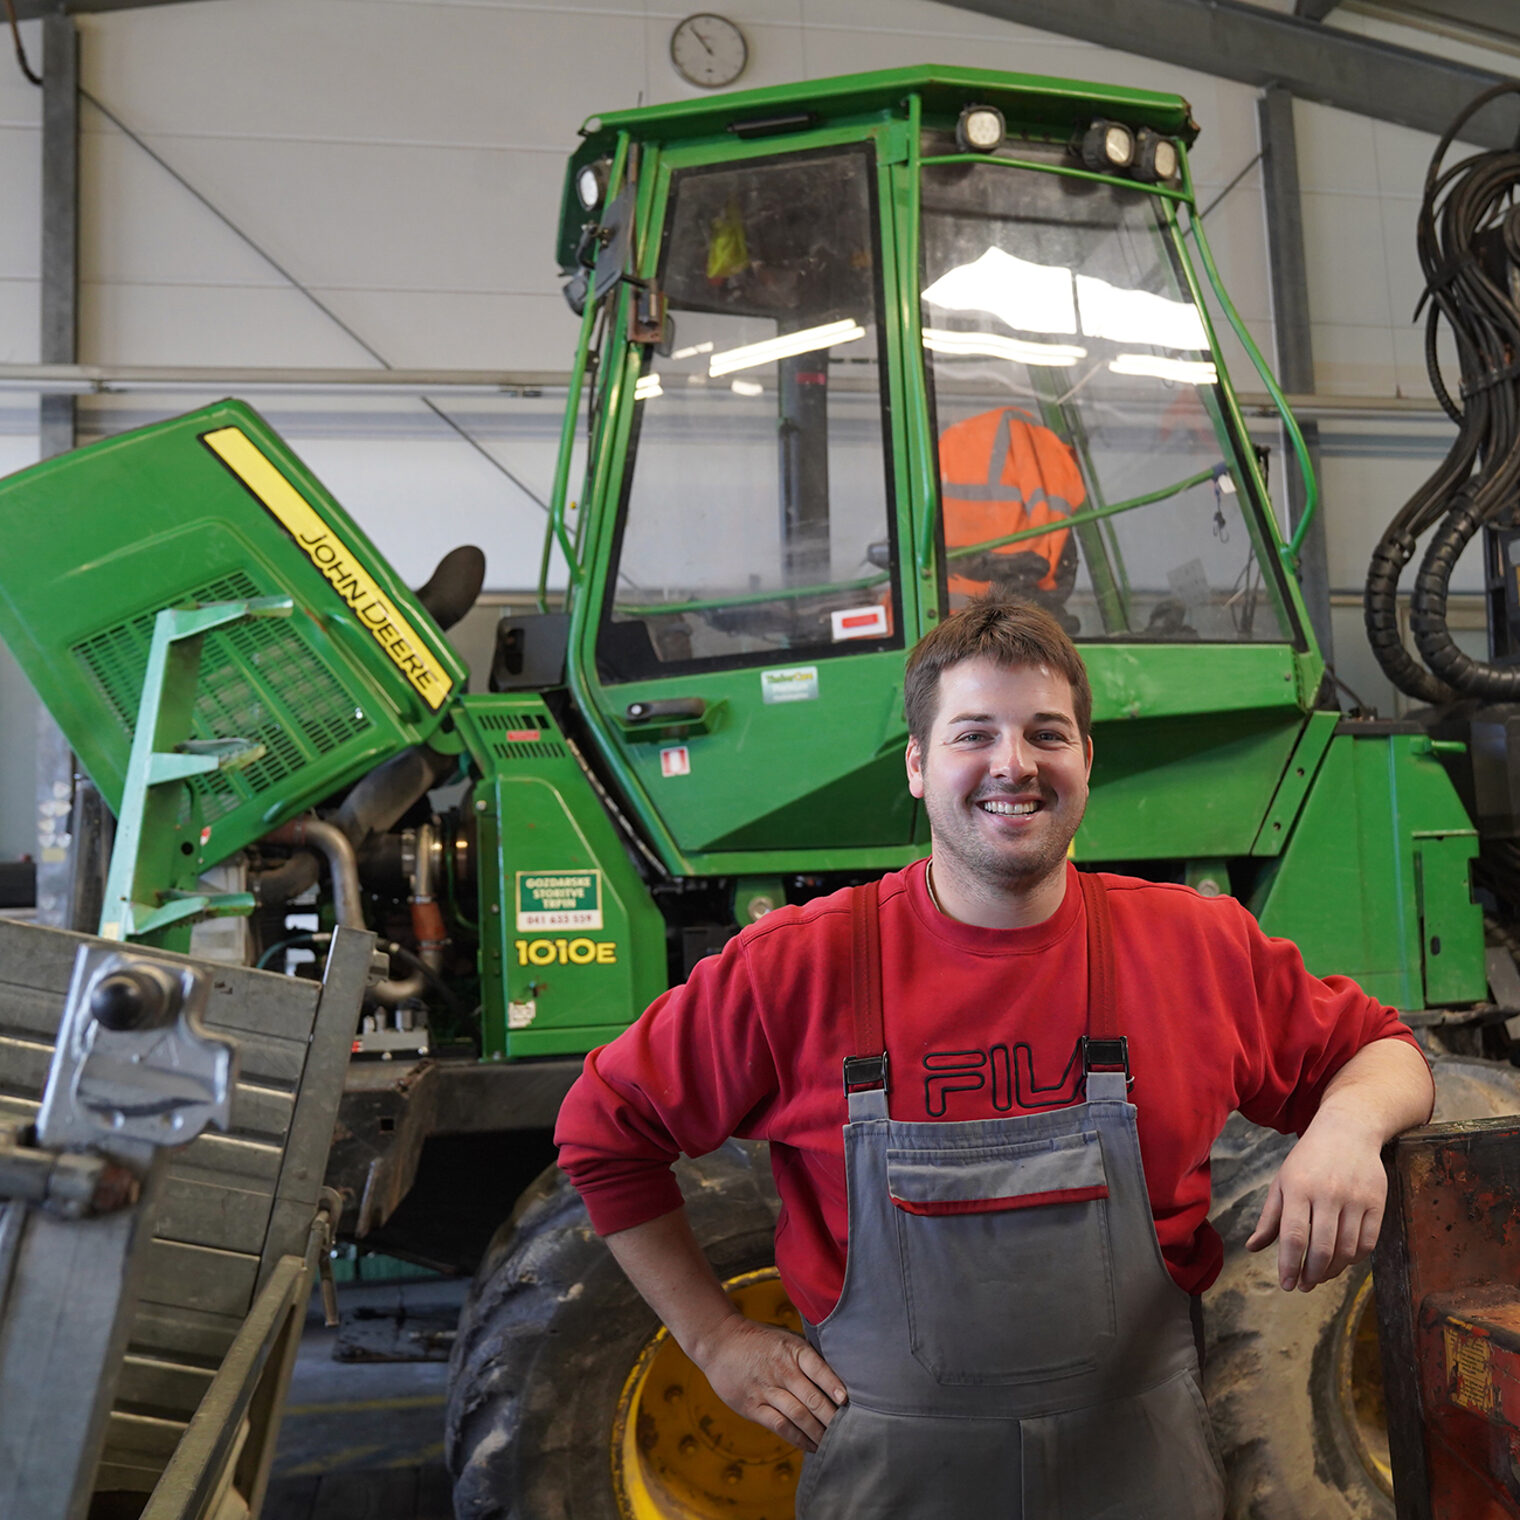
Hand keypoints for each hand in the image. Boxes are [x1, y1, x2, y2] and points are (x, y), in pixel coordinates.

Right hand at [693, 1314, 846, 1451]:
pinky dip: (798, 1438)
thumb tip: (840, 1376)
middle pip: (811, 1398)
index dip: (834, 1385)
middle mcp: (781, 1369)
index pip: (818, 1368)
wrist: (720, 1342)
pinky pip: (780, 1426)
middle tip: (850, 1432)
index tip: (848, 1401)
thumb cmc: (761, 1340)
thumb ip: (809, 1356)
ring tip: (835, 1444)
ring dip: (818, 1432)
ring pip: (798, 1415)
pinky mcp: (753, 1407)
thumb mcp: (786, 1338)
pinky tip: (811, 1446)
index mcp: (792, 1349)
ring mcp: (766, 1389)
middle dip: (832, 1418)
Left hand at [1246, 1113, 1387, 1291]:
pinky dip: (1355, 1258)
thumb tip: (1253, 1248)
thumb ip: (1269, 1217)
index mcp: (1298, 1187)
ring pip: (1347, 1249)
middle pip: (1322, 1247)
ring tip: (1320, 1276)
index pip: (1293, 1235)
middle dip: (1312, 1274)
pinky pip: (1368, 1242)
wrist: (1348, 1130)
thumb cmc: (1308, 1160)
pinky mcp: (1377, 1202)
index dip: (1289, 1265)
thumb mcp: (1282, 1182)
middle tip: (1304, 1286)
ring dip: (1333, 1270)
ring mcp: (1355, 1198)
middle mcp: (1328, 1193)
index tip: (1286, 1285)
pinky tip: (1343, 1260)